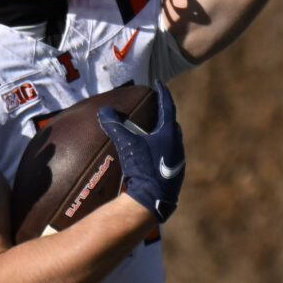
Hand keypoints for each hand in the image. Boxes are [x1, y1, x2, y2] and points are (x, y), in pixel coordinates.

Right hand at [98, 86, 184, 223]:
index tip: (159, 83)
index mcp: (169, 134)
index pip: (167, 106)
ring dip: (163, 133)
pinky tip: (152, 154)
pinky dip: (161, 148)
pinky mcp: (175, 174)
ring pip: (172, 140)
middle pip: (171, 124)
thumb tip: (104, 111)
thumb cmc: (142, 169)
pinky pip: (169, 154)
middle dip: (164, 114)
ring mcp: (178, 160)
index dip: (162, 93)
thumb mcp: (127, 145)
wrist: (152, 199)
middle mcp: (177, 145)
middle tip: (155, 107)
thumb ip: (115, 126)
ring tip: (152, 130)